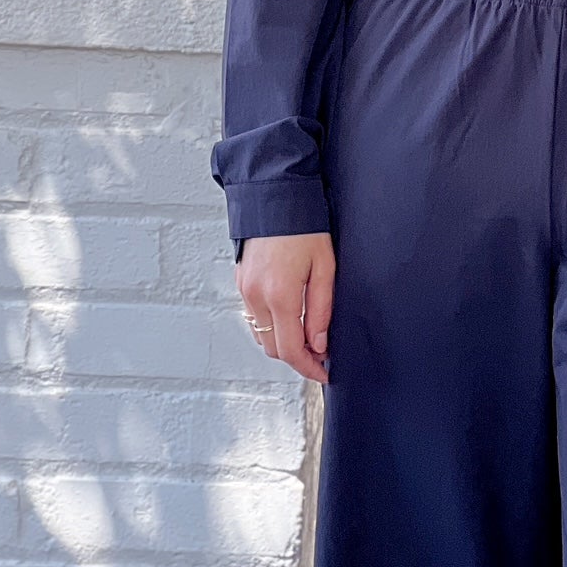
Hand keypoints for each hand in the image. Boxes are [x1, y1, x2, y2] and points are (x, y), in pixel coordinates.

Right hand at [237, 231, 335, 384]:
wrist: (275, 195)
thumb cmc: (304, 225)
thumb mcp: (325, 265)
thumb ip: (321, 309)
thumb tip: (320, 343)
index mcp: (280, 295)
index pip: (291, 350)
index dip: (308, 368)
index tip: (323, 372)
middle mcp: (257, 297)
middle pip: (273, 349)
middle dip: (297, 356)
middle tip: (320, 351)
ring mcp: (245, 290)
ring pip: (261, 335)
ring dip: (282, 342)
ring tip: (307, 333)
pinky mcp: (241, 282)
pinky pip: (253, 317)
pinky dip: (270, 325)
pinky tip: (289, 315)